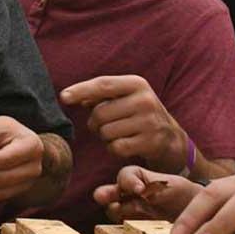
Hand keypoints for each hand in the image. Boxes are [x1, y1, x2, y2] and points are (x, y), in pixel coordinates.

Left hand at [60, 76, 186, 171]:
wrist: (172, 139)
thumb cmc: (139, 115)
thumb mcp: (125, 99)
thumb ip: (100, 96)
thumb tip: (70, 96)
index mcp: (137, 84)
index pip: (103, 84)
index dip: (80, 90)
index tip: (63, 97)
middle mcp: (145, 100)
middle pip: (100, 113)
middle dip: (95, 123)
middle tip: (105, 126)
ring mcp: (150, 121)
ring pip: (106, 132)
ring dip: (105, 137)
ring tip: (119, 134)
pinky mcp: (151, 142)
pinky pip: (116, 147)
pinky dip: (114, 149)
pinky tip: (125, 146)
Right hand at [93, 166, 200, 222]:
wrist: (200, 215)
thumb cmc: (186, 196)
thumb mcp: (172, 187)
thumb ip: (155, 187)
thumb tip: (140, 191)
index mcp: (140, 179)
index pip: (126, 175)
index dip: (129, 181)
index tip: (140, 190)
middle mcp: (132, 194)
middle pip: (113, 192)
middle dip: (106, 193)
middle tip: (100, 196)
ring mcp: (133, 211)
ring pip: (115, 209)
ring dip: (116, 210)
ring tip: (120, 211)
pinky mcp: (137, 227)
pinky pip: (124, 226)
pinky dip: (123, 227)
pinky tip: (129, 230)